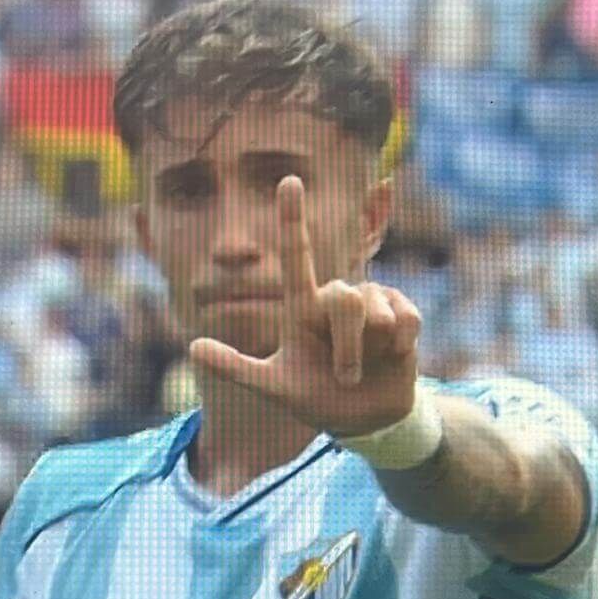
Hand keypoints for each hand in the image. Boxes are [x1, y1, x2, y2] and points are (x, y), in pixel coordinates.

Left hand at [189, 175, 421, 438]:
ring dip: (369, 352)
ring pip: (375, 311)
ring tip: (363, 369)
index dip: (293, 217)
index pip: (297, 254)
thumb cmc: (315, 398)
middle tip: (343, 377)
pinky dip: (399, 346)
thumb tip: (192, 348)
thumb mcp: (274, 387)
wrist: (362, 418)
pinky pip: (406, 320)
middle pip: (344, 297)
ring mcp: (373, 303)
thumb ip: (235, 368)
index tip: (289, 180)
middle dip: (346, 348)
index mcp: (303, 306)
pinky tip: (394, 355)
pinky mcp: (404, 314)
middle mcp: (337, 297)